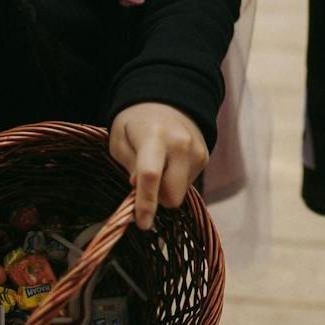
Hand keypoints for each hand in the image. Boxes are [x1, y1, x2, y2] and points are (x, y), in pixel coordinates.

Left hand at [109, 102, 208, 229]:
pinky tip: (171, 163)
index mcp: (155, 136)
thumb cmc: (136, 123)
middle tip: (143, 182)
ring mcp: (197, 150)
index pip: (151, 175)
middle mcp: (181, 143)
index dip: (145, 203)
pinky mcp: (205, 157)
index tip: (142, 224)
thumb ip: (128, 165)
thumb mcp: (119, 139)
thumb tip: (138, 189)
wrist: (167, 100)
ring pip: (180, 193)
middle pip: (172, 194)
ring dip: (166, 188)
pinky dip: (176, 180)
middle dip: (156, 198)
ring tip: (159, 165)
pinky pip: (188, 184)